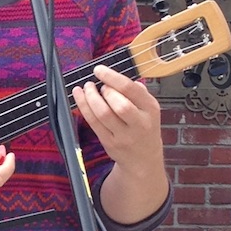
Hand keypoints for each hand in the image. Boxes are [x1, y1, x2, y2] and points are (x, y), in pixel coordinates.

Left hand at [71, 66, 167, 221]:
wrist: (143, 160)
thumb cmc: (144, 128)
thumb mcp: (149, 109)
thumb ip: (138, 93)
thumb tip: (118, 78)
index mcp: (151, 110)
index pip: (131, 90)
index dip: (112, 77)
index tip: (99, 70)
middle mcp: (139, 123)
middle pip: (120, 104)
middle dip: (105, 91)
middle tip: (99, 86)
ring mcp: (123, 135)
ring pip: (103, 114)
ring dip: (91, 97)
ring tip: (87, 87)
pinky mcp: (109, 142)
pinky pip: (93, 122)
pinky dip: (84, 107)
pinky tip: (79, 96)